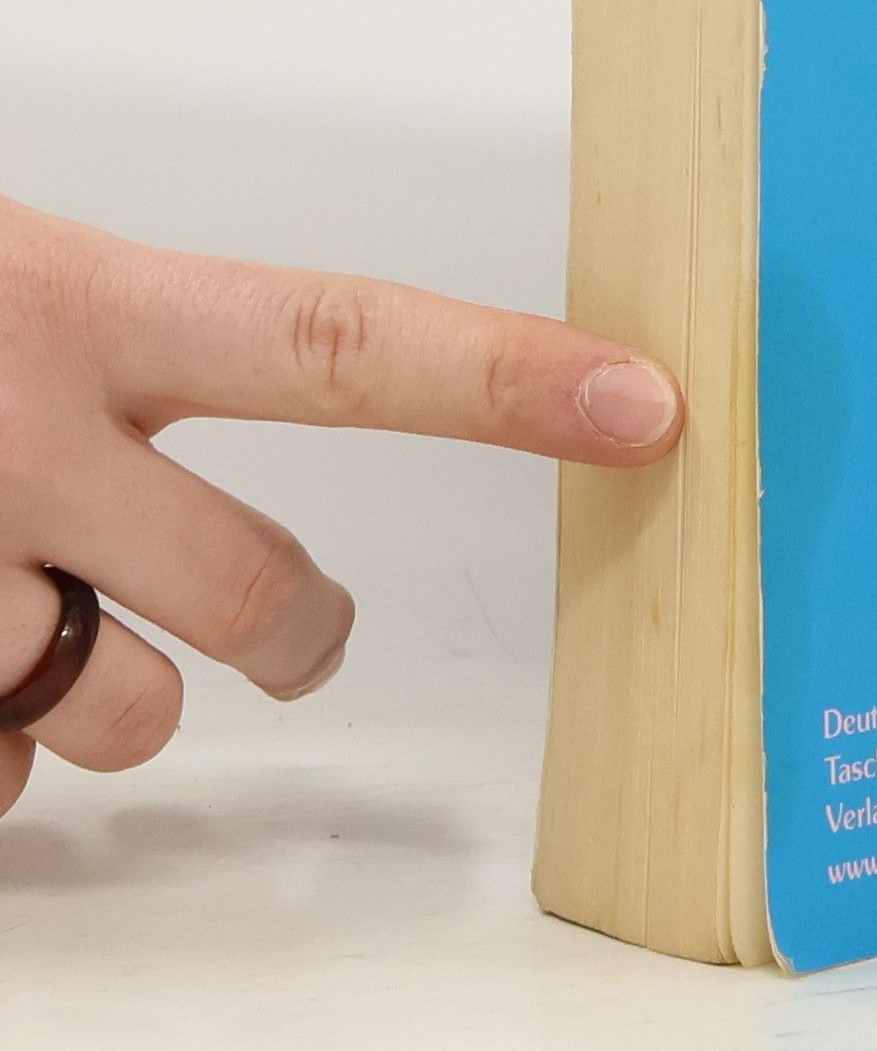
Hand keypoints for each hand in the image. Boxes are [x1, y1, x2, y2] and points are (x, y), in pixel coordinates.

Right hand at [0, 197, 680, 817]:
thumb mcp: (20, 274)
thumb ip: (142, 337)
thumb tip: (289, 361)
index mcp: (88, 309)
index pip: (340, 345)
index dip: (504, 382)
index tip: (638, 407)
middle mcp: (27, 441)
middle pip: (262, 588)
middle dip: (307, 631)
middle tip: (308, 626)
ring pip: (136, 714)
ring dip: (130, 693)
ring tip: (64, 628)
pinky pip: (0, 775)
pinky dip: (4, 736)